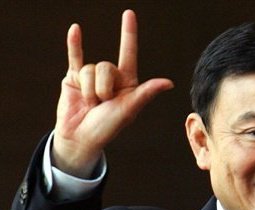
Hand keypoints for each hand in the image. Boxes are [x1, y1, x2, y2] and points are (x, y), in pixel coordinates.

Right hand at [53, 10, 173, 177]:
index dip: (128, 34)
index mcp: (127, 83)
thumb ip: (145, 93)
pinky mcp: (74, 78)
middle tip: (102, 104)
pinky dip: (74, 45)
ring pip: (89, 68)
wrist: (81, 138)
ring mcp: (92, 77)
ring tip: (90, 103)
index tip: (129, 14)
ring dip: (89, 89)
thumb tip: (169, 83)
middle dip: (102, 87)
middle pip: (105, 66)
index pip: (128, 54)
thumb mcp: (129, 110)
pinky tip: (75, 30)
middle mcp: (111, 78)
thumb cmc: (107, 127)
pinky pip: (74, 57)